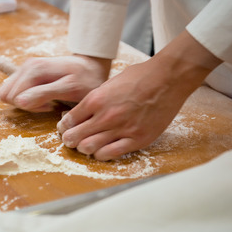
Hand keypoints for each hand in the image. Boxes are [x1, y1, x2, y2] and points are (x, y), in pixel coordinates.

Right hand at [0, 55, 110, 111]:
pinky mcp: (27, 73)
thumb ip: (43, 94)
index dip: (30, 106)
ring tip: (46, 101)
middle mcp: (26, 66)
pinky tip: (44, 98)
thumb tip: (18, 101)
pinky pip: (15, 90)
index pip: (13, 96)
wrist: (91, 65)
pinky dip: (27, 98)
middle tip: (47, 104)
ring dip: (25, 102)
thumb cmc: (85, 79)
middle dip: (25, 105)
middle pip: (8, 95)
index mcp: (34, 69)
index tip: (49, 105)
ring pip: (9, 93)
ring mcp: (25, 68)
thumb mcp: (69, 88)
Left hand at [57, 30, 221, 160]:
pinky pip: (110, 154)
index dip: (63, 126)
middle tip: (69, 140)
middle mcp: (106, 116)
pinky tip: (101, 150)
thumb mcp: (109, 83)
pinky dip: (101, 154)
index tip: (64, 128)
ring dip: (83, 148)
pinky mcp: (137, 139)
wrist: (167, 79)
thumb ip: (94, 99)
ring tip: (84, 146)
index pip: (69, 119)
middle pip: (75, 136)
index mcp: (96, 99)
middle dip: (69, 140)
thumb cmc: (139, 77)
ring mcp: (122, 129)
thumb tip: (80, 113)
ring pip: (89, 148)